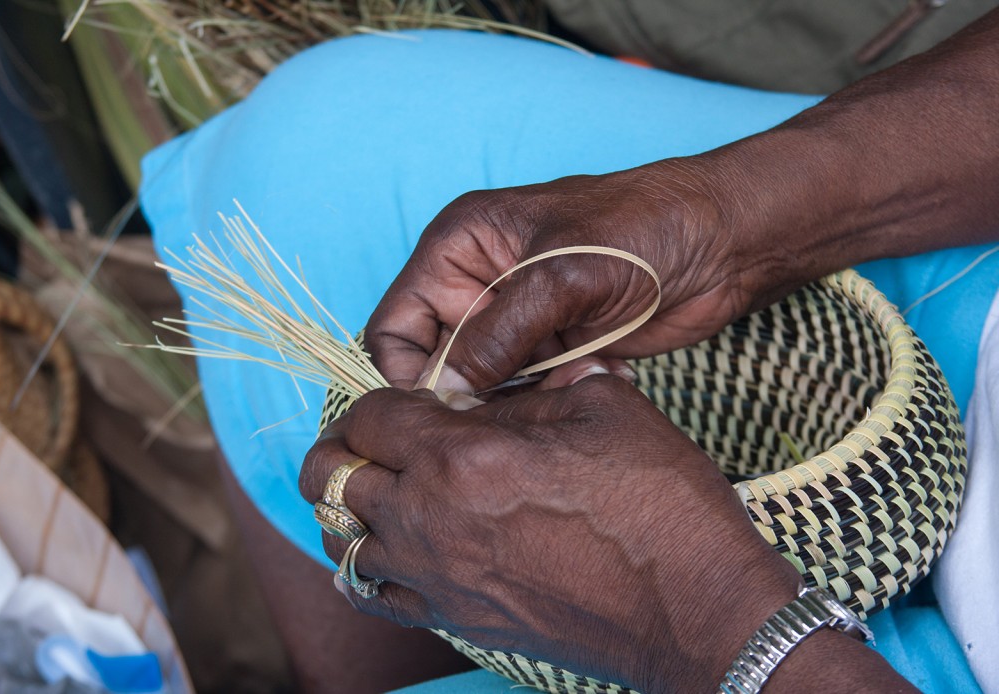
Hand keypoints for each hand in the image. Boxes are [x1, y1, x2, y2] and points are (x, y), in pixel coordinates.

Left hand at [299, 376, 800, 691]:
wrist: (695, 608)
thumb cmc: (660, 504)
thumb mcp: (604, 408)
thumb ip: (535, 386)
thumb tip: (506, 381)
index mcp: (464, 455)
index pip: (369, 414)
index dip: (381, 398)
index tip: (410, 400)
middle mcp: (430, 518)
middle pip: (330, 474)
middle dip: (346, 445)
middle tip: (378, 437)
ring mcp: (437, 577)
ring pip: (342, 537)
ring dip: (353, 504)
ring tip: (386, 488)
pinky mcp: (456, 618)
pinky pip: (372, 593)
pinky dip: (369, 563)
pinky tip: (396, 547)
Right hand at [365, 160, 761, 392]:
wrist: (723, 242)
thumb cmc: (643, 228)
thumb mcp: (560, 275)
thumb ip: (497, 334)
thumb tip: (447, 392)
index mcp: (459, 247)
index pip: (395, 324)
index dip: (406, 373)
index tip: (441, 411)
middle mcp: (478, 285)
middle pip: (436, 362)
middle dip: (468, 393)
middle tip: (510, 410)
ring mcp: (517, 320)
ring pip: (482, 385)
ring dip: (517, 398)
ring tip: (568, 380)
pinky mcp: (553, 349)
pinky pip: (527, 392)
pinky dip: (552, 398)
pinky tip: (598, 372)